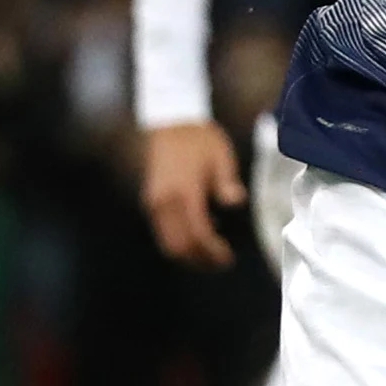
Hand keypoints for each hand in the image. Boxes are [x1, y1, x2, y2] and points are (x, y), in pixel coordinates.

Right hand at [142, 121, 246, 266]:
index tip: (228, 259)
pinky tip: (198, 235)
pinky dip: (179, 242)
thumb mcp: (221, 157)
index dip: (213, 253)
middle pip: (179, 247)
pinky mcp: (150, 202)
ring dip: (188, 255)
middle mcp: (163, 202)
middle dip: (200, 260)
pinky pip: (162, 233)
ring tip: (211, 254)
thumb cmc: (201, 139)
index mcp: (183, 192)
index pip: (197, 235)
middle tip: (221, 263)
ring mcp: (153, 203)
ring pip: (167, 244)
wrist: (171, 121)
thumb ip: (227, 182)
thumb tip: (236, 201)